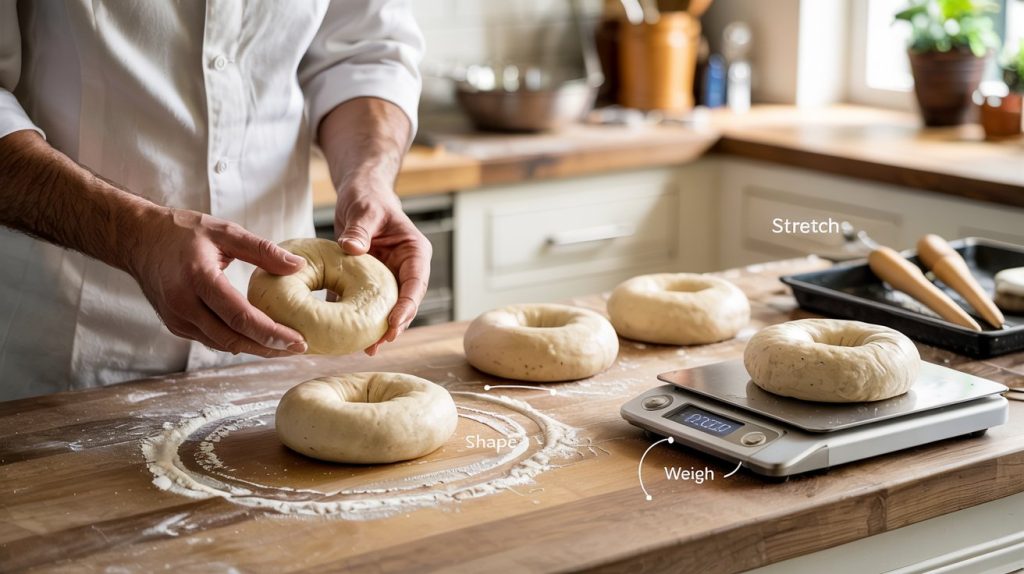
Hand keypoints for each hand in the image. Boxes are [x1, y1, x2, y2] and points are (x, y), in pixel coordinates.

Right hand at [126, 208, 308, 356]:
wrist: (138, 239)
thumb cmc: (183, 232)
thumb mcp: (225, 231)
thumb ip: (262, 249)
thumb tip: (298, 265)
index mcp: (198, 278)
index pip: (239, 316)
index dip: (271, 333)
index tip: (298, 340)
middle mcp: (184, 304)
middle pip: (232, 338)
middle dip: (268, 347)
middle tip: (299, 348)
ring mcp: (177, 318)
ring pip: (222, 344)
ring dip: (254, 348)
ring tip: (285, 346)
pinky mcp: (175, 325)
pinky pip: (211, 339)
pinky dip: (236, 341)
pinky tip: (258, 339)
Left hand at [335, 180, 430, 354]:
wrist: (359, 195)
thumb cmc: (368, 198)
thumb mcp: (365, 210)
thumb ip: (360, 229)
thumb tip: (352, 248)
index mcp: (414, 252)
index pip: (416, 283)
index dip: (407, 305)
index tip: (395, 322)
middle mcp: (404, 268)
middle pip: (404, 301)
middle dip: (395, 324)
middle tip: (381, 341)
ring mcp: (387, 277)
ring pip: (386, 307)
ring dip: (378, 327)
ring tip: (368, 349)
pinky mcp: (367, 282)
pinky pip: (364, 303)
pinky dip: (358, 320)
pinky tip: (349, 338)